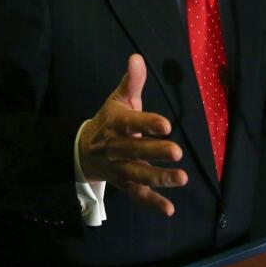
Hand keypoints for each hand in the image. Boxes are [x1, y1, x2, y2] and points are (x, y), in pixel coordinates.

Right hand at [77, 54, 185, 215]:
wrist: (83, 150)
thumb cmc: (109, 121)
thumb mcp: (118, 99)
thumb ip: (131, 81)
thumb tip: (137, 57)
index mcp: (116, 123)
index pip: (131, 123)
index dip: (147, 124)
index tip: (166, 125)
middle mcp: (116, 147)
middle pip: (134, 151)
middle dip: (155, 152)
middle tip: (177, 152)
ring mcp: (119, 168)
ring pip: (138, 174)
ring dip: (159, 178)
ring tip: (182, 178)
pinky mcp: (123, 184)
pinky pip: (137, 195)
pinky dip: (152, 203)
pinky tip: (170, 209)